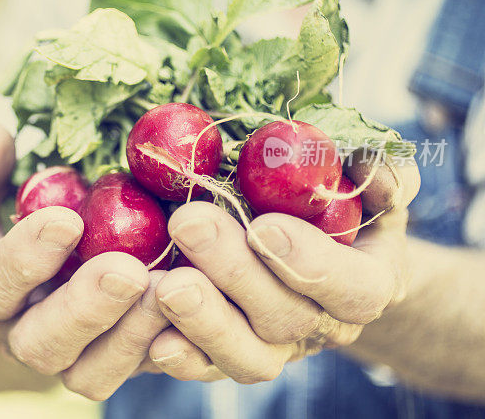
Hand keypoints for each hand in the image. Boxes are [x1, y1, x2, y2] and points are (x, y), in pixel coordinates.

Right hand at [0, 119, 169, 399]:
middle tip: (129, 270)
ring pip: (92, 374)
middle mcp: (22, 337)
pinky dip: (170, 350)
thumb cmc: (11, 234)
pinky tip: (199, 313)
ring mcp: (70, 362)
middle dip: (86, 308)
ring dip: (132, 335)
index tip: (65, 220)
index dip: (24, 258)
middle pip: (43, 342)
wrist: (26, 303)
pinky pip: (139, 374)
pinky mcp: (115, 368)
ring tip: (172, 289)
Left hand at [148, 160, 419, 383]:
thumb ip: (381, 171)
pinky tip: (154, 337)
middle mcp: (323, 325)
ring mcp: (277, 348)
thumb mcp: (370, 182)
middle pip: (285, 316)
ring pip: (247, 356)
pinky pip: (208, 370)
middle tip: (188, 223)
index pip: (353, 287)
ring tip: (166, 285)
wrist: (314, 254)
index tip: (263, 225)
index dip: (310, 262)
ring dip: (204, 321)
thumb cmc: (340, 208)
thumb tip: (366, 166)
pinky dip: (182, 357)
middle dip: (234, 271)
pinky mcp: (232, 357)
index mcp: (367, 282)